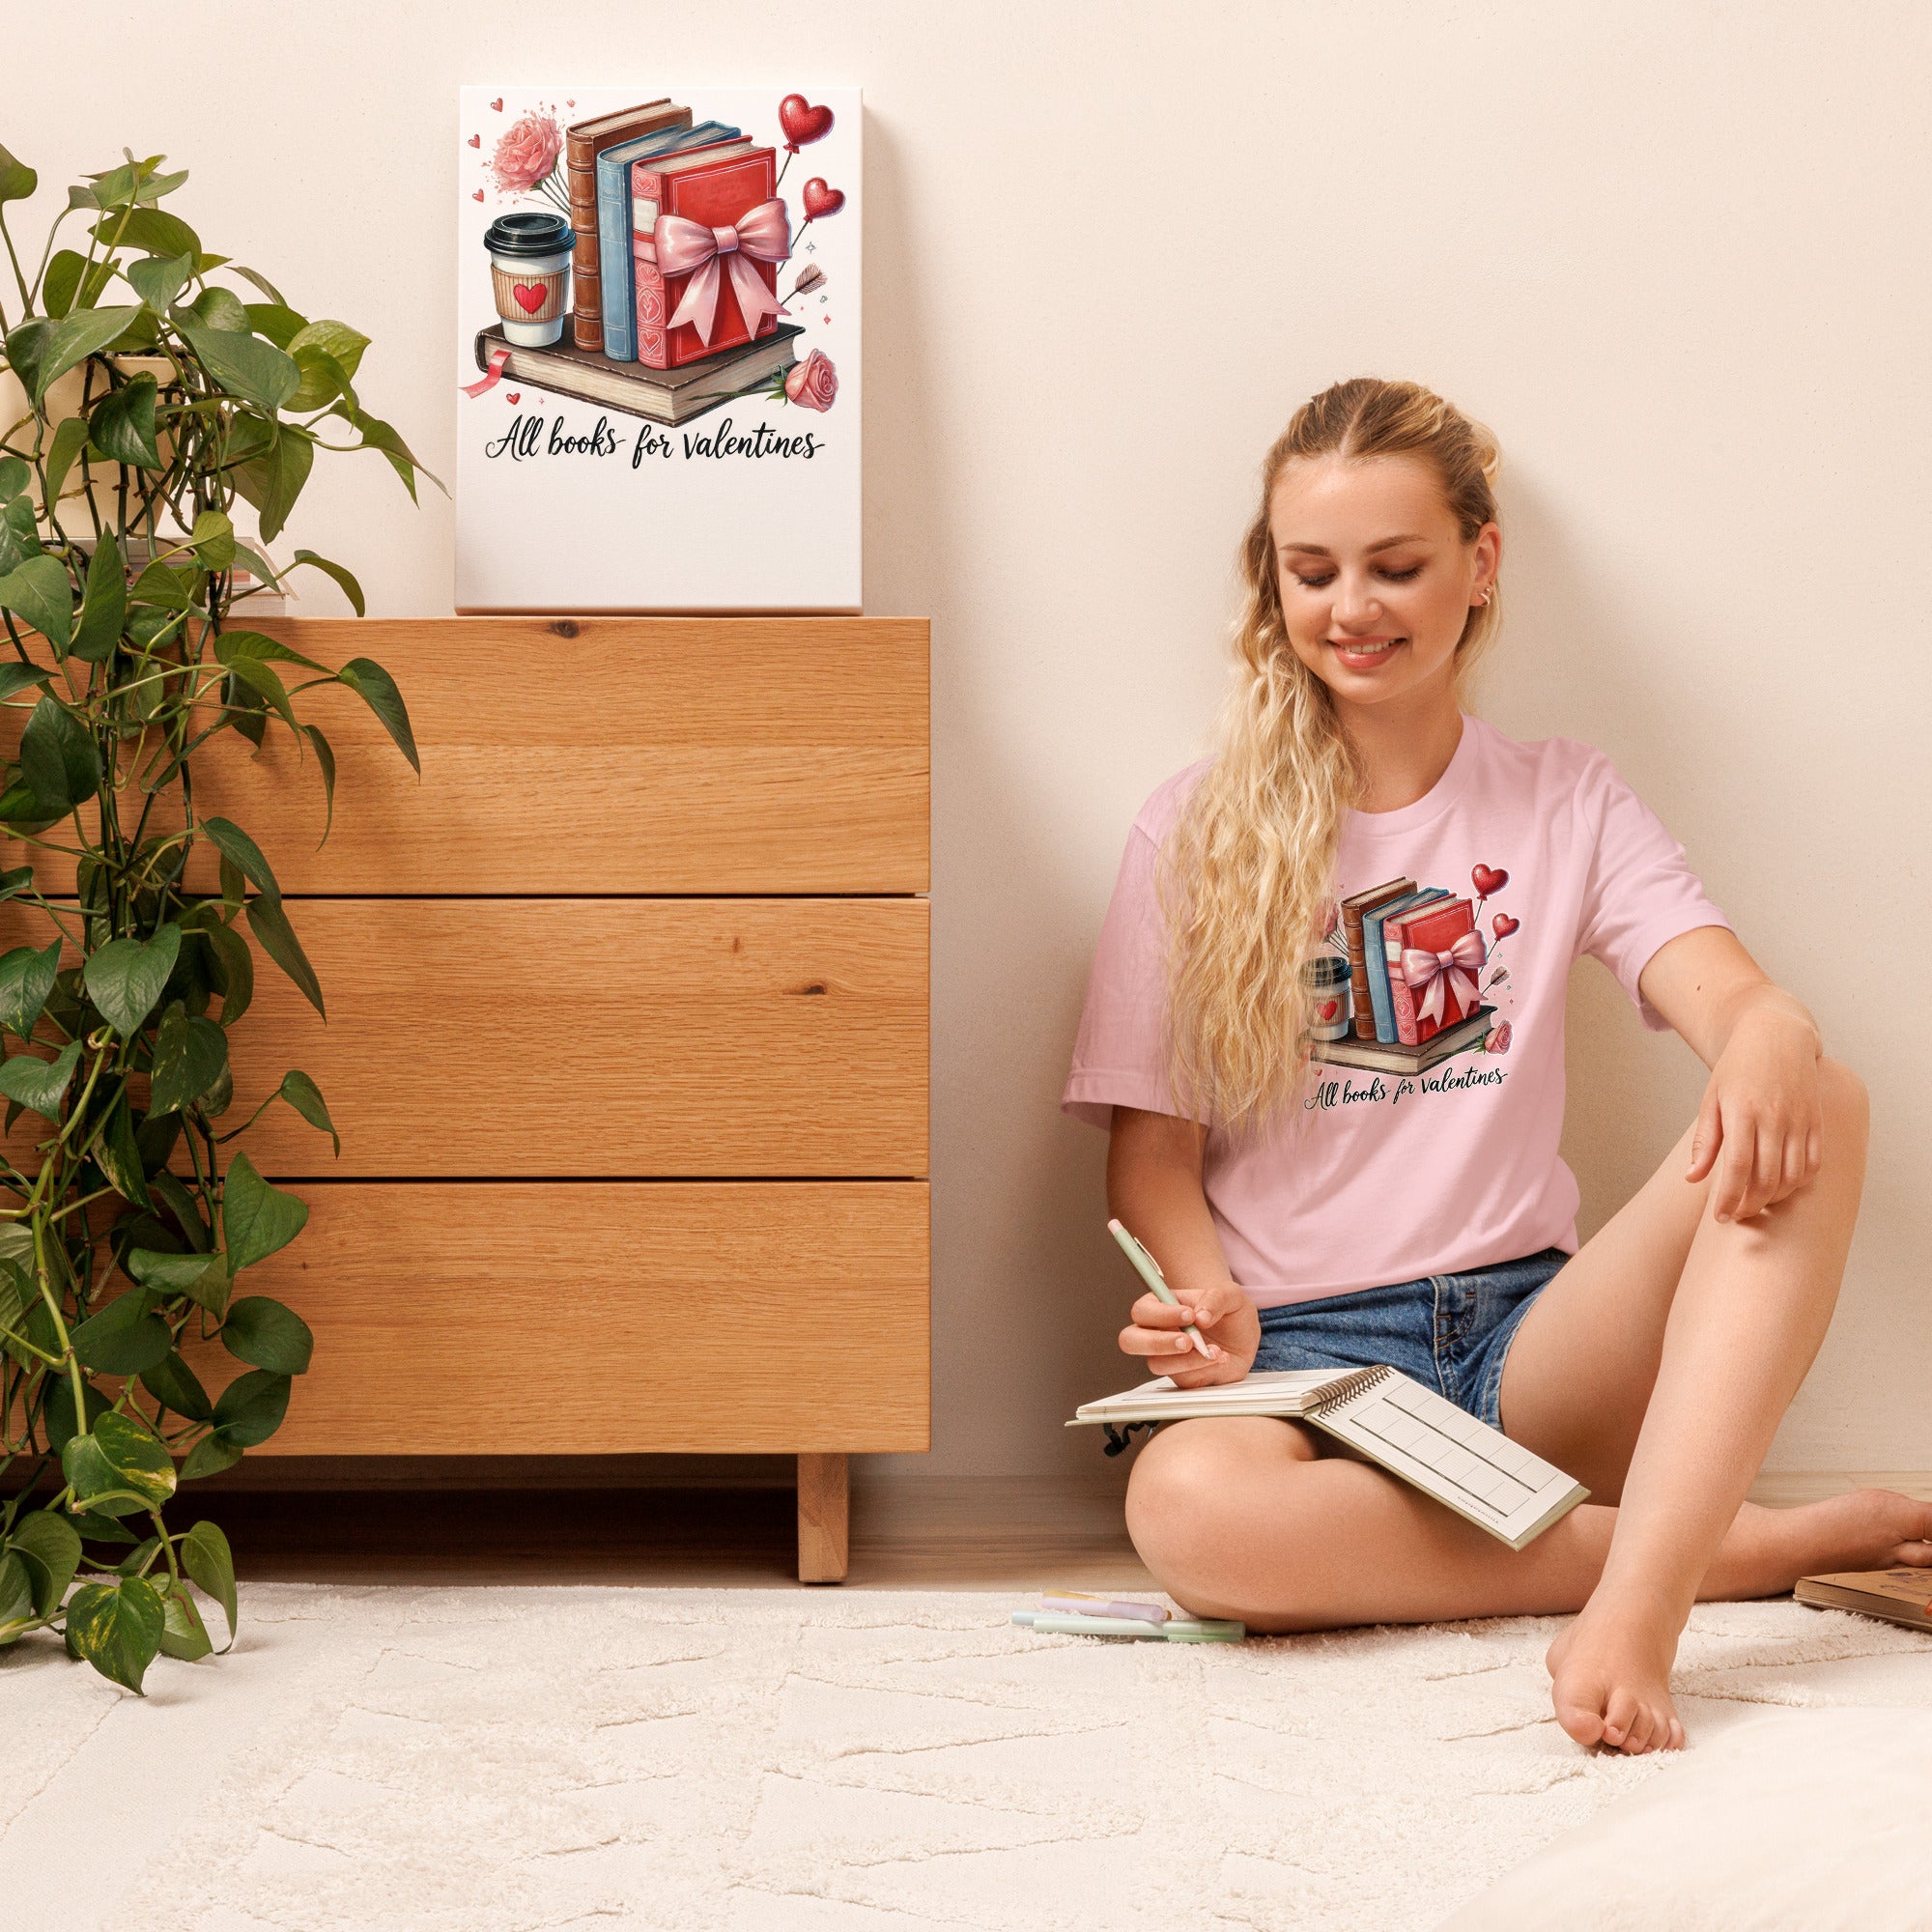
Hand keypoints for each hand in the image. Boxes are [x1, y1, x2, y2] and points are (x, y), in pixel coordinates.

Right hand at [1118, 1280, 1259, 1388]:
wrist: (1245, 1339)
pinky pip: (1181, 1379)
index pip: (1142, 1310)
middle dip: (1157, 1343)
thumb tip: (1201, 1317)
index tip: (1190, 1315)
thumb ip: (1216, 1298)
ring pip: (1155, 1364)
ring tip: (1215, 1351)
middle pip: (1130, 1340)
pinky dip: (1203, 1369)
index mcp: (1161, 1306)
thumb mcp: (1232, 1296)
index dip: (1161, 1314)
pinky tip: (1220, 1359)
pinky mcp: (1180, 1376)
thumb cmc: (1231, 1313)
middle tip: (1187, 1341)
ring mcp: (1166, 1357)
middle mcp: (1157, 1331)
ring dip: (1187, 1360)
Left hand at [1686, 1005, 1822, 1221]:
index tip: (1720, 1217)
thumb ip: (1704, 1142)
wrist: (1776, 1035)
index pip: (1738, 1168)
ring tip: (1755, 1203)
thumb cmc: (1737, 1069)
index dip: (1729, 1198)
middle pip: (1767, 1178)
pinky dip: (1799, 1183)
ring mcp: (1800, 1120)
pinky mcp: (1817, 1121)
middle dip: (1751, 1204)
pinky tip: (1782, 1187)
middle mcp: (1775, 1117)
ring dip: (1775, 1198)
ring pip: (1793, 1175)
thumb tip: (1692, 1179)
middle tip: (1736, 1215)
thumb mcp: (1712, 1099)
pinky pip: (1814, 1164)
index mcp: (1743, 1111)